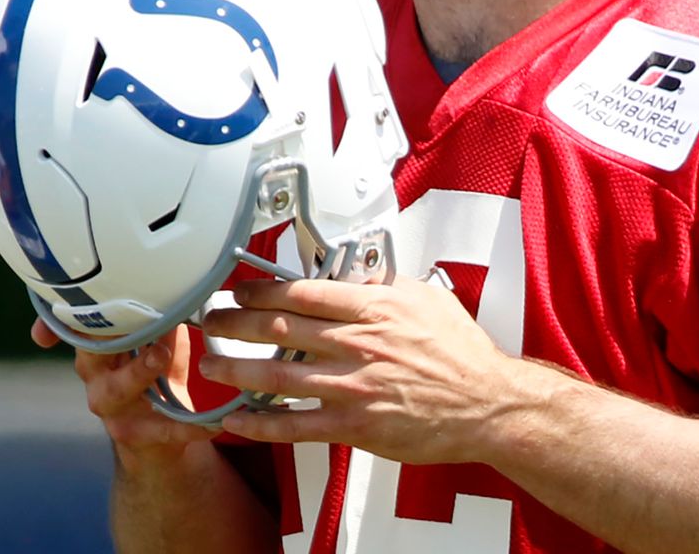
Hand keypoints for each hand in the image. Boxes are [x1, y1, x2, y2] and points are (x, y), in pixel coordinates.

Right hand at [30, 318, 218, 458]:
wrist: (157, 443)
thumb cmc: (156, 382)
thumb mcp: (160, 349)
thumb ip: (164, 325)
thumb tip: (178, 290)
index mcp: (98, 351)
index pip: (79, 328)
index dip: (65, 317)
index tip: (61, 303)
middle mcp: (95, 378)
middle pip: (91, 352)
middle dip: (111, 334)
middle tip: (131, 312)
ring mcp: (111, 409)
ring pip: (117, 389)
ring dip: (138, 370)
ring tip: (162, 355)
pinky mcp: (132, 436)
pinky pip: (161, 430)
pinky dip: (187, 427)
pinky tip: (210, 424)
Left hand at [195, 275, 533, 464]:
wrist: (488, 404)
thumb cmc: (461, 354)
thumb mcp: (427, 299)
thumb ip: (385, 285)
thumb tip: (354, 271)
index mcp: (374, 308)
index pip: (302, 292)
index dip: (261, 290)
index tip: (238, 290)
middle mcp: (358, 343)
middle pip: (279, 330)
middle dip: (235, 324)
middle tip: (210, 321)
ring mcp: (354, 386)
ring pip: (279, 376)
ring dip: (236, 370)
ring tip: (210, 365)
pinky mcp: (356, 425)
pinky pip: (297, 425)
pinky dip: (262, 423)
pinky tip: (237, 420)